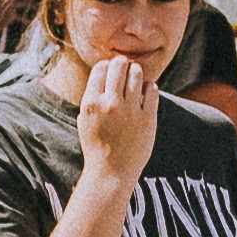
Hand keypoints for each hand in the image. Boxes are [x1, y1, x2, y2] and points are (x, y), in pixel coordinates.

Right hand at [77, 50, 158, 181]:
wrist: (111, 172)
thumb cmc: (97, 145)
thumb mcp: (85, 119)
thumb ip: (92, 96)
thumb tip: (104, 71)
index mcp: (91, 103)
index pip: (100, 68)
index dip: (106, 66)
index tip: (110, 70)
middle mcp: (109, 104)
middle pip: (119, 66)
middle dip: (122, 64)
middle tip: (125, 68)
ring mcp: (129, 111)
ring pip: (137, 74)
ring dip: (136, 73)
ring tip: (135, 78)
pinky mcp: (147, 119)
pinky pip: (151, 89)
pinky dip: (149, 87)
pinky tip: (145, 93)